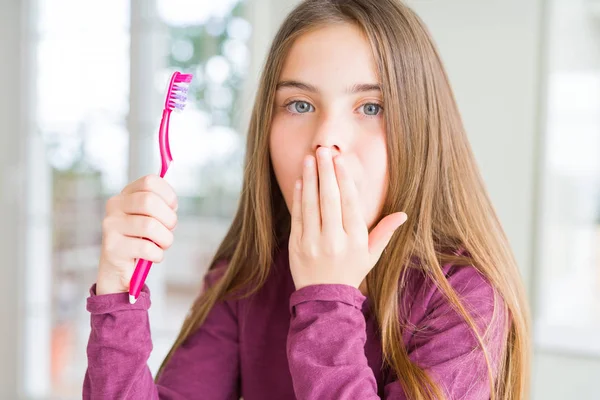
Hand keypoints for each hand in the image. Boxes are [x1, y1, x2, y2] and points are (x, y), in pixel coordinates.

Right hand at [96, 174, 177, 294]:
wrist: (118, 269)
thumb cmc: (140, 240)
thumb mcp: (150, 218)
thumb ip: (160, 205)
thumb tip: (172, 204)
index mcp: (126, 194)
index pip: (149, 181)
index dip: (168, 194)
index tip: (172, 208)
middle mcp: (114, 206)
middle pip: (149, 201)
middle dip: (169, 218)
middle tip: (170, 229)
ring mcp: (111, 226)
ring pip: (149, 226)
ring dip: (165, 239)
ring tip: (163, 244)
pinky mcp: (113, 248)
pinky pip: (146, 248)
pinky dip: (157, 255)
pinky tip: (154, 256)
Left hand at [289, 146, 407, 290]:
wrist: (324, 299)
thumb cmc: (351, 272)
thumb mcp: (371, 255)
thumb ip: (384, 232)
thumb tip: (403, 214)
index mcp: (355, 240)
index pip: (349, 204)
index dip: (344, 180)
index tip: (340, 160)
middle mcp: (334, 240)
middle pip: (329, 199)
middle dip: (326, 172)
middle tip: (323, 150)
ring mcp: (313, 242)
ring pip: (311, 204)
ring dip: (310, 179)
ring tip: (309, 158)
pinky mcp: (296, 245)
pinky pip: (298, 216)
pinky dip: (298, 196)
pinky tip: (301, 180)